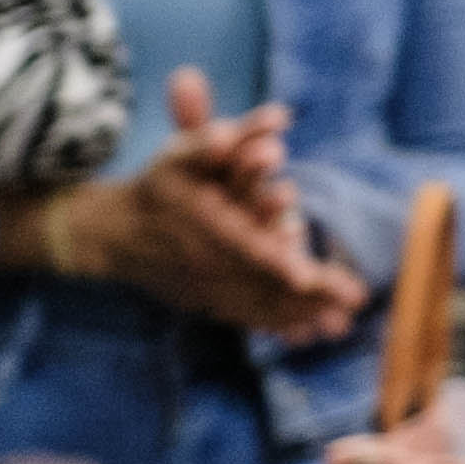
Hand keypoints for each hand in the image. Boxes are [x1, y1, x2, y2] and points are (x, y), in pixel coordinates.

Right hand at [0, 71, 363, 339]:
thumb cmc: (154, 189)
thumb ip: (205, 140)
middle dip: (309, 294)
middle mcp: (204, 264)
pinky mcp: (205, 303)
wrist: (112, 234)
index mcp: (201, 226)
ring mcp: (204, 289)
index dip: (276, 261)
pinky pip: (246, 318)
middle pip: (262, 283)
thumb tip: (236, 130)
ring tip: (340, 322)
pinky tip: (307, 332)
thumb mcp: (174, 156)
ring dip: (300, 313)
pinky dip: (276, 325)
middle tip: (352, 300)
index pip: (244, 247)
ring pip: (257, 305)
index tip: (308, 277)